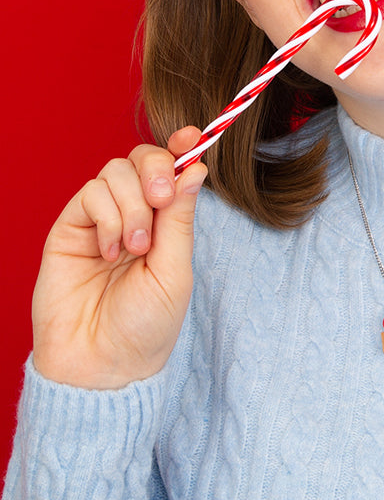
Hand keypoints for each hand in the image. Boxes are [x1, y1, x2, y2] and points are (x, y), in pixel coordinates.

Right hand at [31, 127, 207, 388]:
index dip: (182, 148)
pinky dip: (107, 217)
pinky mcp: (70, 228)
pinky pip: (90, 194)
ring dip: (132, 205)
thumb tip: (196, 167)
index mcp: (167, 224)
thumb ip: (181, 218)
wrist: (100, 363)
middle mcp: (135, 215)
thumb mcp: (174, 270)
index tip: (193, 136)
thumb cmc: (144, 326)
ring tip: (134, 248)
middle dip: (156, 170)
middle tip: (160, 198)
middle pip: (143, 160)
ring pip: (116, 172)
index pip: (173, 172)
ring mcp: (101, 220)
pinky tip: (110, 251)